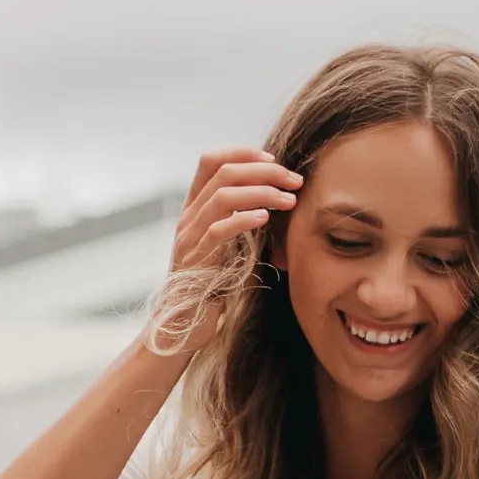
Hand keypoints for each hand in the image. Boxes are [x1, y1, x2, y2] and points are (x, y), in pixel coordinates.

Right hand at [147, 147, 301, 355]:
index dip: (243, 153)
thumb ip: (240, 220)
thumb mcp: (228, 245)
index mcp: (194, 209)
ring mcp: (189, 238)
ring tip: (289, 200)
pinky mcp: (195, 262)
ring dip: (262, 192)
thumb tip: (277, 198)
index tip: (275, 161)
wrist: (183, 325)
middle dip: (265, 170)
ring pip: (222, 197)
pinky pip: (218, 231)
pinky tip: (266, 219)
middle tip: (295, 180)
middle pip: (223, 173)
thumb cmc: (212, 286)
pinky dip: (244, 219)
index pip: (211, 161)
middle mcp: (188, 218)